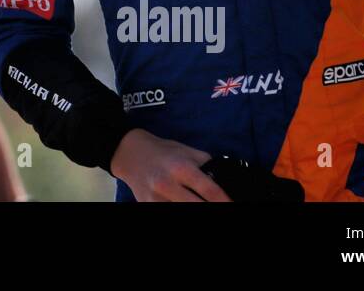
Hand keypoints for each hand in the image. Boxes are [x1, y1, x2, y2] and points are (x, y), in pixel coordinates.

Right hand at [109, 128, 229, 201]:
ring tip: (200, 203)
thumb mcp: (186, 151)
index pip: (210, 190)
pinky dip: (179, 211)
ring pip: (182, 212)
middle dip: (213, 209)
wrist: (130, 153)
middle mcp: (167, 184)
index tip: (233, 204)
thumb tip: (226, 181)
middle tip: (221, 207)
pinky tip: (184, 204)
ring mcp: (156, 198)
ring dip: (196, 212)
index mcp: (181, 168)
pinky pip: (168, 212)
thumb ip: (206, 165)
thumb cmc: (163, 151)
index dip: (225, 201)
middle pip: (198, 206)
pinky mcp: (147, 206)